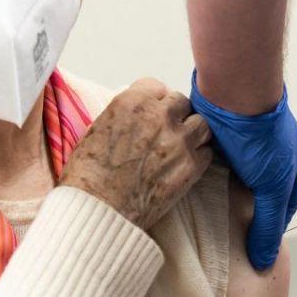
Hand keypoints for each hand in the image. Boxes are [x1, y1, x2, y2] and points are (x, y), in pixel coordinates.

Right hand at [61, 78, 213, 229]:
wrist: (99, 210)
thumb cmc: (89, 175)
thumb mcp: (97, 129)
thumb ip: (124, 115)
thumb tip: (138, 114)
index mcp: (132, 102)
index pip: (156, 87)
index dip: (153, 101)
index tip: (152, 112)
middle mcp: (159, 116)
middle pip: (181, 102)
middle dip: (174, 115)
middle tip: (166, 131)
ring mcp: (179, 140)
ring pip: (200, 124)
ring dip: (191, 133)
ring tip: (179, 146)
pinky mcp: (192, 166)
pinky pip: (206, 152)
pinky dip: (198, 157)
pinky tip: (183, 165)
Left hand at [190, 72, 296, 270]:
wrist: (233, 90)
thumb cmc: (262, 137)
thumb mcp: (272, 186)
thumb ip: (267, 223)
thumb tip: (264, 260)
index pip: (287, 202)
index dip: (272, 223)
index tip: (256, 243)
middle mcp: (276, 148)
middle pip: (262, 188)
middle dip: (248, 208)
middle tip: (231, 232)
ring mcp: (249, 139)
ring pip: (238, 174)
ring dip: (227, 190)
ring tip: (211, 213)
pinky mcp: (225, 131)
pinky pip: (218, 159)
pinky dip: (211, 173)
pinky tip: (200, 187)